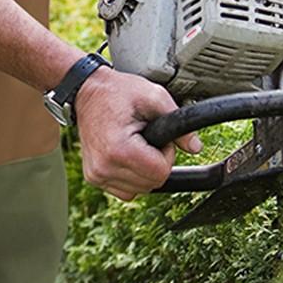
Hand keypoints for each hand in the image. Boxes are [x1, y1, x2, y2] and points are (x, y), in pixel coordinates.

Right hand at [73, 68, 201, 201]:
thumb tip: (195, 147)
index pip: (161, 172)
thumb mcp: (154, 97)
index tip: (157, 137)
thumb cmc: (118, 92)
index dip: (167, 154)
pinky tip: (127, 156)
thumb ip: (179, 122)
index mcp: (119, 150)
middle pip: (152, 183)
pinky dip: (132, 177)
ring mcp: (96, 175)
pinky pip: (126, 191)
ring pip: (140, 190)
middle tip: (146, 138)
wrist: (86, 92)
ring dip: (144, 170)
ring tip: (135, 144)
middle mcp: (104, 167)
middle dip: (156, 163)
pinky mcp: (93, 177)